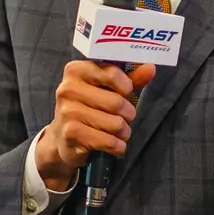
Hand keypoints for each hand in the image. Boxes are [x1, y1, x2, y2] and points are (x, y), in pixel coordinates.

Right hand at [34, 60, 156, 188]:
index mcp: (76, 70)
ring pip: (115, 123)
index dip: (127, 86)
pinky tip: (114, 145)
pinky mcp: (70, 133)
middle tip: (125, 117)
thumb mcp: (109, 89)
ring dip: (124, 132)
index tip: (126, 93)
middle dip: (128, 113)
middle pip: (117, 102)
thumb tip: (150, 68)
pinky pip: (108, 141)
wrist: (63, 137)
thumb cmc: (90, 107)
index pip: (112, 73)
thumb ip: (130, 78)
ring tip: (119, 132)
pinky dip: (118, 146)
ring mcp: (67, 111)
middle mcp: (68, 88)